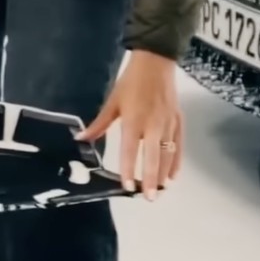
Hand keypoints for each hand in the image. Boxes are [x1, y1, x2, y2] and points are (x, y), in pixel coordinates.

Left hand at [79, 50, 184, 193]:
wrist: (156, 62)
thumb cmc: (130, 83)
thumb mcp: (112, 102)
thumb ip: (99, 124)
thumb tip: (81, 139)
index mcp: (133, 120)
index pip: (130, 150)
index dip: (128, 169)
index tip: (127, 187)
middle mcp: (153, 125)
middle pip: (153, 157)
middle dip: (151, 179)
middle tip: (149, 197)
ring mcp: (168, 124)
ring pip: (168, 154)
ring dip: (164, 174)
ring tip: (159, 191)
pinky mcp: (179, 121)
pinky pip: (179, 146)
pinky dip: (177, 162)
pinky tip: (173, 176)